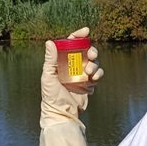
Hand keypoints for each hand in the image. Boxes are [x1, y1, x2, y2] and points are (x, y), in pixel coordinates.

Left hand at [39, 27, 103, 145]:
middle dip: (91, 51)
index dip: (78, 35)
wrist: (63, 114)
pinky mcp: (90, 84)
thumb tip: (50, 41)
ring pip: (94, 62)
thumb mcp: (48, 76)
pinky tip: (93, 79)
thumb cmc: (51, 96)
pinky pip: (98, 74)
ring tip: (88, 73)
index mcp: (61, 61)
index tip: (86, 31)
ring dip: (94, 65)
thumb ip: (50, 59)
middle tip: (91, 55)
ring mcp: (82, 75)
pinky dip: (98, 74)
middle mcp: (72, 66)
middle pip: (86, 51)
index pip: (71, 44)